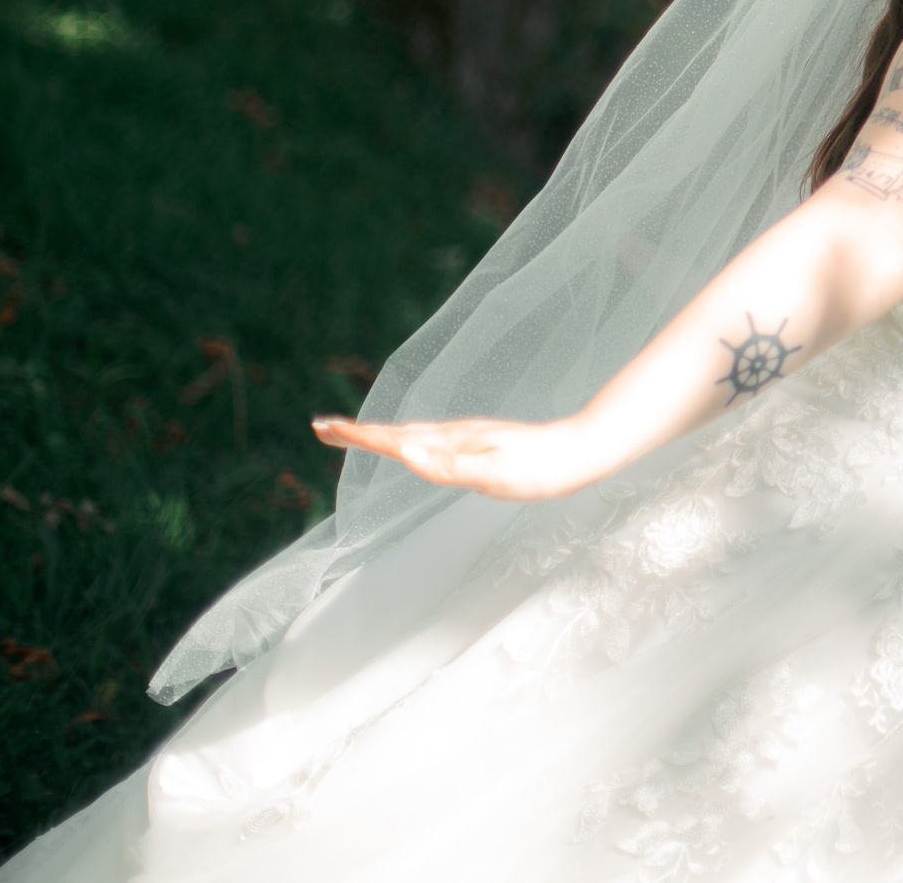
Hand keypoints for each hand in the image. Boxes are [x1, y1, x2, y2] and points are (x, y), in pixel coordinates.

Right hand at [312, 414, 609, 500]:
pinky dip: (412, 440)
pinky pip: (436, 441)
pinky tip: (414, 444)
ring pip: (415, 435)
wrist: (580, 452)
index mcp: (452, 442)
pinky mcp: (483, 445)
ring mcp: (469, 439)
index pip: (395, 438)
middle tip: (322, 428)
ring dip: (381, 435)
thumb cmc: (540, 467)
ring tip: (355, 434)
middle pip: (397, 433)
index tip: (323, 428)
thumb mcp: (494, 473)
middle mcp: (457, 436)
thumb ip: (449, 466)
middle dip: (358, 433)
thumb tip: (406, 453)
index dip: (358, 436)